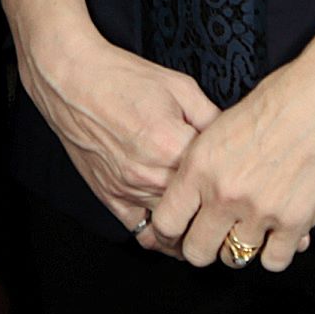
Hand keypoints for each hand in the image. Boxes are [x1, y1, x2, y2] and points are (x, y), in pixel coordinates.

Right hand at [2, 0, 218, 230]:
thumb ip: (211, 116)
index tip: (240, 174)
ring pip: (173, 224)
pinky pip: (141, 231)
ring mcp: (128, 189)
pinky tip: (176, 228)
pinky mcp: (110, 196)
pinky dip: (161, 235)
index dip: (231, 172)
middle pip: (197, 206)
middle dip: (216, 205)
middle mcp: (150, 173)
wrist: (73, 80)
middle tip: (232, 203)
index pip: (216, 175)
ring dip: (192, 223)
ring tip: (210, 218)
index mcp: (172, 144)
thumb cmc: (124, 78)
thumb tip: (233, 140)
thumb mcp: (180, 86)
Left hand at [147, 0, 314, 271]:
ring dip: (242, 247)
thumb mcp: (220, 126)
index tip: (182, 233)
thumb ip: (202, 166)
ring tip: (252, 229)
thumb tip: (190, 197)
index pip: (166, 223)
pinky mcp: (294, 222)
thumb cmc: (276, 103)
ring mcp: (259, 211)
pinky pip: (274, 261)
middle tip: (216, 238)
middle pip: (197, 252)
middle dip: (205, 248)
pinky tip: (278, 234)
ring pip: (235, 259)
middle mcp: (224, 194)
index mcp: (199, 167)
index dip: (172, 234)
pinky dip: (275, 252)